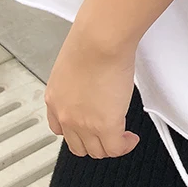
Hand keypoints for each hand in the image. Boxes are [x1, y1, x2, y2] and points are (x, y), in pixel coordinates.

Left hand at [43, 0, 187, 158]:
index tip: (90, 126)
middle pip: (77, 145)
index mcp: (55, 97)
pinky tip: (132, 138)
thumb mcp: (76, 59)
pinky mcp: (105, 125)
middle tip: (112, 133)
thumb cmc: (93, 36)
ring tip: (124, 136)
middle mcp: (64, 114)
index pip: (58, 128)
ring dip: (110, 146)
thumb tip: (95, 65)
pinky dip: (125, 146)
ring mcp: (83, 123)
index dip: (76, 131)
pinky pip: (116, 148)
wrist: (101, 38)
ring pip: (96, 150)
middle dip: (95, 142)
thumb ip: (80, 74)